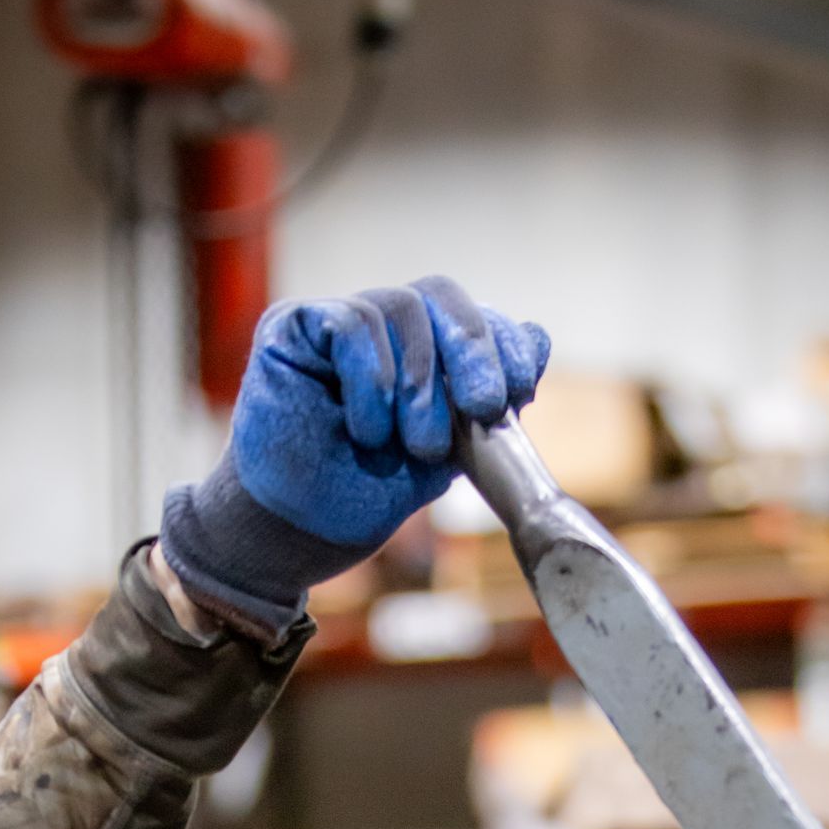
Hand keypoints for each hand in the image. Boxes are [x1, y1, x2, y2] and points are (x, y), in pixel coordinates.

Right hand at [160, 275, 549, 640]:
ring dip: (418, 385)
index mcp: (420, 349)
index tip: (519, 393)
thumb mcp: (444, 453)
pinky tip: (366, 429)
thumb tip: (537, 341)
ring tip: (412, 445)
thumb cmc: (361, 494)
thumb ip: (484, 405)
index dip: (502, 344)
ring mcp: (334, 319)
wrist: (296, 532)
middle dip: (473, 350)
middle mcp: (380, 323)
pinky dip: (372, 379)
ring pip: (399, 308)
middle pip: (441, 295)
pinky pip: (350, 324)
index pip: (472, 317)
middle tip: (484, 407)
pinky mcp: (291, 326)